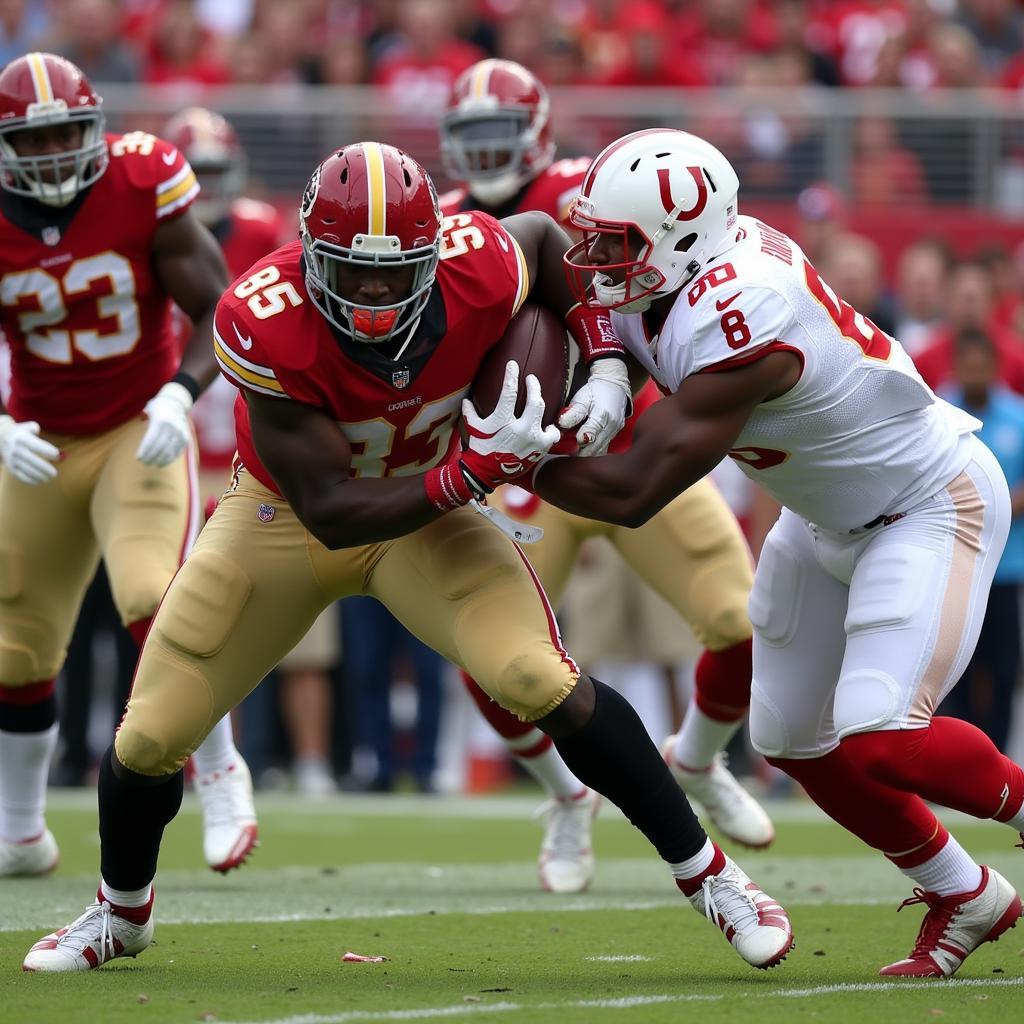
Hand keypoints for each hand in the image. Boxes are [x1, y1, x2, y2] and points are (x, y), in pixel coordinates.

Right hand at [0, 414, 59, 484]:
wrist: (1, 439)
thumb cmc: (23, 433)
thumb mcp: (29, 427)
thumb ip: (36, 429)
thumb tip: (43, 435)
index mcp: (21, 439)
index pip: (35, 445)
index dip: (47, 450)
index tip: (57, 455)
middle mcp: (16, 450)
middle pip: (32, 460)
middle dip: (44, 468)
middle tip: (55, 473)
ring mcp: (12, 460)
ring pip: (27, 470)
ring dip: (39, 476)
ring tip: (49, 478)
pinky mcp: (11, 468)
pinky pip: (21, 476)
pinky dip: (31, 480)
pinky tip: (41, 481)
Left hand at [136, 381, 193, 466]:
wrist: (176, 403)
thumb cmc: (159, 408)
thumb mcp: (150, 411)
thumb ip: (144, 422)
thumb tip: (141, 435)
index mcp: (161, 421)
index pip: (151, 440)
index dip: (145, 450)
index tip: (139, 458)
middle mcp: (172, 427)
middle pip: (159, 447)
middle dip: (151, 456)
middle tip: (145, 462)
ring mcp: (180, 433)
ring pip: (169, 451)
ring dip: (160, 460)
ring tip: (153, 464)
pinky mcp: (186, 439)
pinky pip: (177, 452)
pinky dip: (170, 459)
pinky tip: (162, 463)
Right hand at [461, 361, 560, 492]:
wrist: (486, 474)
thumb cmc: (479, 449)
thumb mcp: (472, 428)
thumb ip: (470, 412)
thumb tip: (467, 400)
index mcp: (503, 420)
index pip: (510, 391)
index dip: (511, 375)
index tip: (513, 365)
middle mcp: (521, 428)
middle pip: (535, 400)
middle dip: (534, 386)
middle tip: (532, 380)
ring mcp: (532, 439)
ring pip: (544, 413)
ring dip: (541, 404)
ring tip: (538, 402)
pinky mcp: (540, 449)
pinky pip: (551, 434)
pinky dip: (550, 429)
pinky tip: (546, 427)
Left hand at [557, 357, 630, 455]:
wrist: (613, 386)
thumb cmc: (595, 391)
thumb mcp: (581, 398)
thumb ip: (572, 414)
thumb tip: (560, 425)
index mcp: (602, 415)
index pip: (589, 436)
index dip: (577, 440)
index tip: (569, 440)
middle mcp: (612, 425)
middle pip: (594, 448)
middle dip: (580, 451)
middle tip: (568, 452)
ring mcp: (615, 431)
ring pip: (599, 451)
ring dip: (586, 452)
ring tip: (574, 450)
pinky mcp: (615, 434)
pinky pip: (603, 448)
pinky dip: (593, 449)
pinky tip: (584, 448)